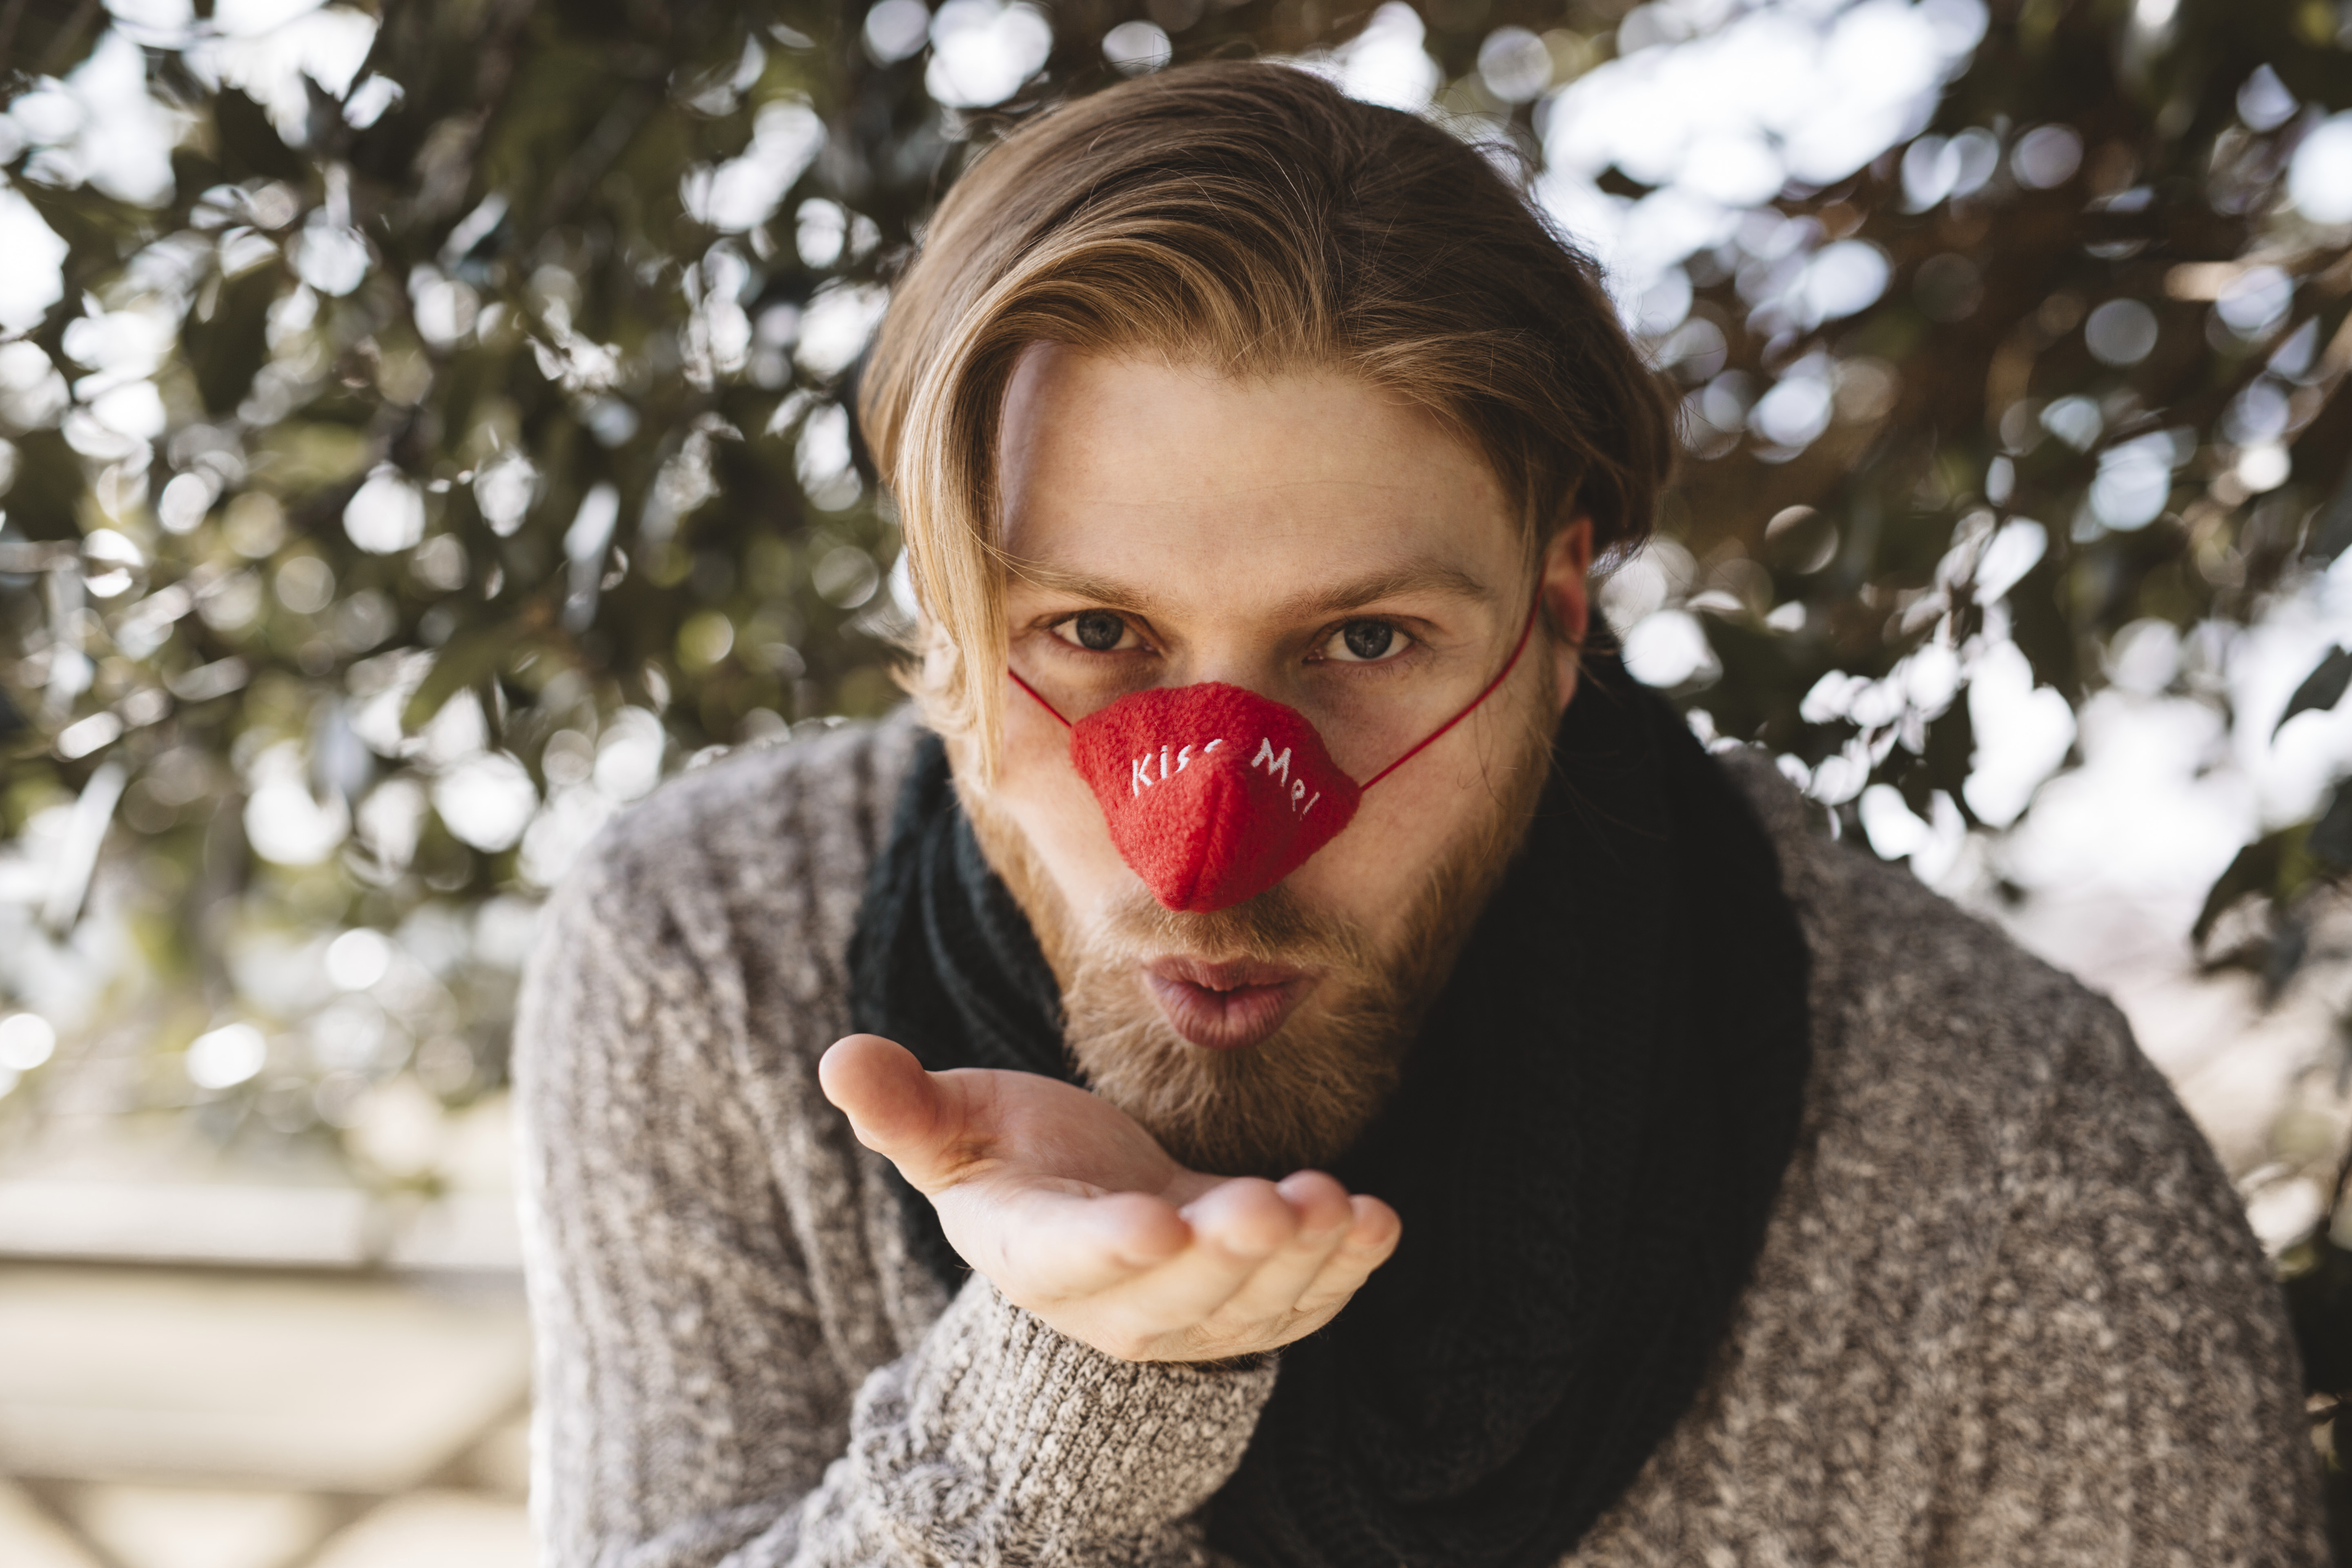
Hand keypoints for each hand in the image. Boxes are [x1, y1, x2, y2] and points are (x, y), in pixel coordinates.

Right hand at [818, 1033, 1400, 1363]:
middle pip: (1175, 1295)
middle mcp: (1114, 1299)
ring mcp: (1189, 1312)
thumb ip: (904, 1106)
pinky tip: (1376, 1222)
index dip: (1111, 1247)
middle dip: (1227, 1255)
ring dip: (1301, 1262)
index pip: (1070, 1260)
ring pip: (1249, 1307)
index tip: (1152, 1225)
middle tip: (1274, 1206)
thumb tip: (838, 1057)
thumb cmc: (1014, 1159)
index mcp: (1034, 1251)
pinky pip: (1301, 1305)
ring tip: (1338, 1203)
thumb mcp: (955, 1130)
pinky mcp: (1249, 1307)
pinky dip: (1343, 1272)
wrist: (1081, 1217)